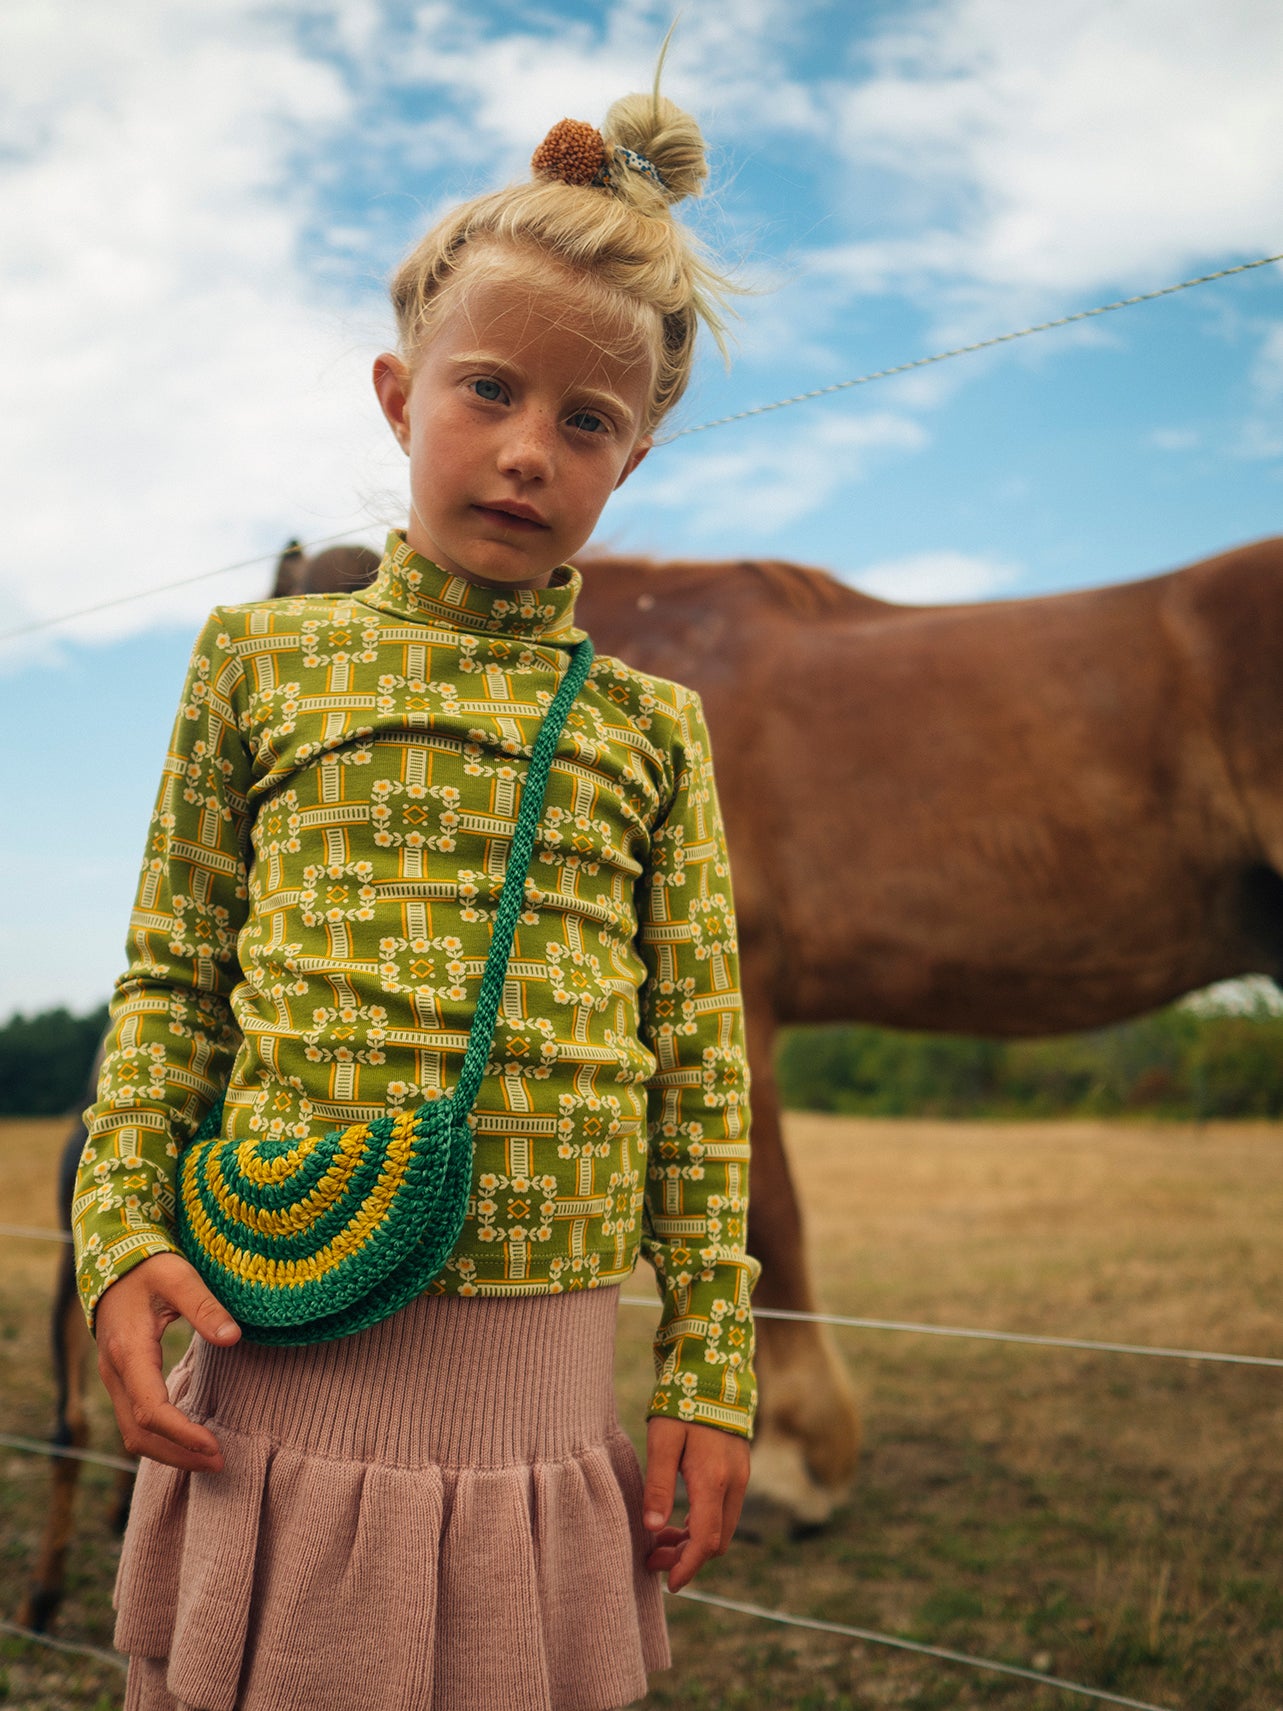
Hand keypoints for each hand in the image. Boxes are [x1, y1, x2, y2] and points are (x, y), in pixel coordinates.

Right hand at [95, 1252, 239, 1470]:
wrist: (112, 1261)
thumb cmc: (148, 1266)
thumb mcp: (178, 1276)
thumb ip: (206, 1306)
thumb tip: (233, 1338)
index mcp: (129, 1351)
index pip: (152, 1410)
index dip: (182, 1434)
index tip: (214, 1446)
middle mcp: (114, 1373)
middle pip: (138, 1433)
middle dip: (177, 1455)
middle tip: (220, 1462)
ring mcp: (114, 1379)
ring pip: (133, 1432)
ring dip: (168, 1451)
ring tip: (209, 1458)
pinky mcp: (121, 1379)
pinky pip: (135, 1420)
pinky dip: (160, 1438)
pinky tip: (188, 1438)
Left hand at [642, 1417, 749, 1591]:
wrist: (713, 1371)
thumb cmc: (682, 1403)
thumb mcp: (662, 1440)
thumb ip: (658, 1484)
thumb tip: (651, 1527)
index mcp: (714, 1480)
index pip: (705, 1540)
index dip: (688, 1567)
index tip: (669, 1583)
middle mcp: (734, 1483)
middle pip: (717, 1541)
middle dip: (686, 1557)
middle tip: (652, 1558)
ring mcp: (741, 1477)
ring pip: (722, 1528)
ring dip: (693, 1541)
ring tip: (658, 1539)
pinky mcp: (739, 1470)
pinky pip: (724, 1511)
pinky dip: (702, 1524)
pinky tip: (677, 1519)